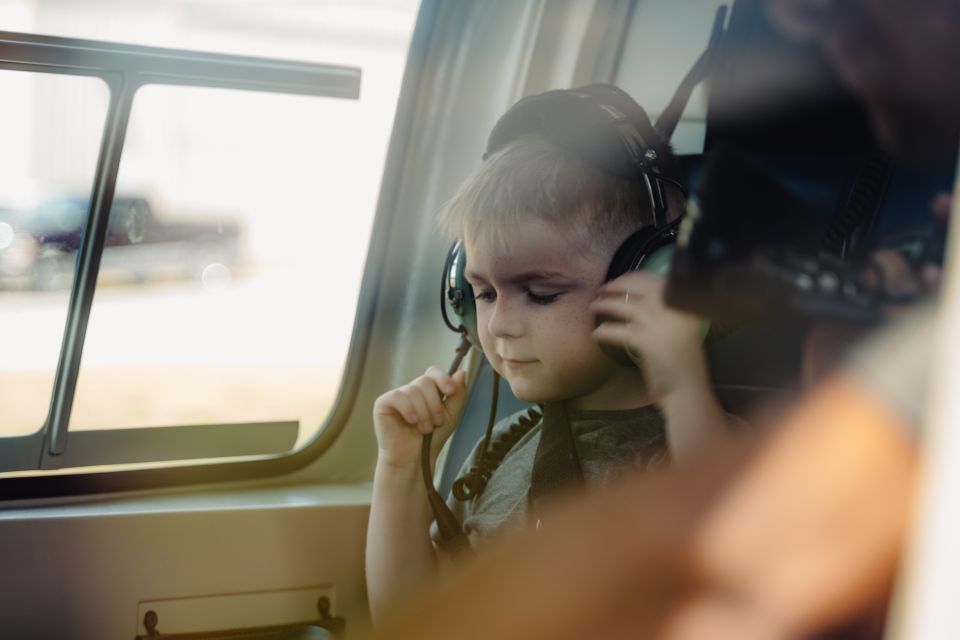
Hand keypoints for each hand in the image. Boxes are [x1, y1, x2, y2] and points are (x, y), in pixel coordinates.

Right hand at [373, 367, 468, 467]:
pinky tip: (411, 422)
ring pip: (413, 390)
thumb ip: (458, 395)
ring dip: (423, 413)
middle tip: (436, 422)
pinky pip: (397, 396)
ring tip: (424, 429)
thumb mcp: (451, 416)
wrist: (415, 459)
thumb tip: (461, 373)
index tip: (450, 391)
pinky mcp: (383, 403)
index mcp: (427, 391)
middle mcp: (411, 390)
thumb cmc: (431, 439)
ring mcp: (397, 396)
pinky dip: (408, 410)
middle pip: (425, 381)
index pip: (433, 372)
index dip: (442, 378)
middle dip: (435, 404)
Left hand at [590, 272, 706, 402]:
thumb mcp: (679, 332)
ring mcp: (663, 325)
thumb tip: (635, 300)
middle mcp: (676, 311)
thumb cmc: (682, 366)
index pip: (657, 281)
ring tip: (593, 307)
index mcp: (685, 307)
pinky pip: (619, 331)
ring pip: (627, 306)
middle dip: (618, 285)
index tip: (619, 280)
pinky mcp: (648, 342)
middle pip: (641, 288)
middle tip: (602, 289)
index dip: (634, 277)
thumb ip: (664, 315)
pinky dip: (605, 332)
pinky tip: (596, 334)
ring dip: (606, 304)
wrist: (688, 392)